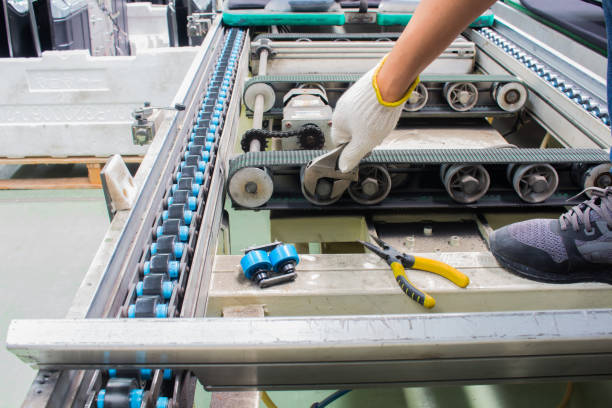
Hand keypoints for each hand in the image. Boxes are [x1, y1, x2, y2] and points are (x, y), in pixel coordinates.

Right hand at [331, 57, 417, 171]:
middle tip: (376, 136)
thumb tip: (343, 166)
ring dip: (371, 124)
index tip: (364, 149)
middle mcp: (342, 108)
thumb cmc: (375, 113)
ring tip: (383, 123)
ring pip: (361, 119)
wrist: (389, 84)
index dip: (352, 148)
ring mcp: (352, 97)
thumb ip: (352, 156)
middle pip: (352, 130)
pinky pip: (368, 106)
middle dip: (364, 135)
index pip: (340, 142)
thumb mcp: (364, 142)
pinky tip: (385, 112)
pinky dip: (376, 111)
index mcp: (337, 122)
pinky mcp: (364, 90)